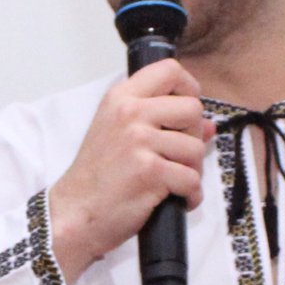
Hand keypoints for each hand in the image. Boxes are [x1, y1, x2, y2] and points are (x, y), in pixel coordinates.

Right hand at [45, 58, 211, 281]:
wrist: (75, 214)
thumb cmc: (96, 178)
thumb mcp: (118, 135)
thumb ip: (160, 122)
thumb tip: (209, 126)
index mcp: (120, 98)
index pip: (169, 70)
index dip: (189, 88)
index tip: (185, 112)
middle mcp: (129, 113)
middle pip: (192, 108)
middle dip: (193, 136)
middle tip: (177, 156)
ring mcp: (139, 141)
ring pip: (196, 147)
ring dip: (192, 170)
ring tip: (173, 182)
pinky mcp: (149, 171)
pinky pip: (192, 179)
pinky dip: (190, 195)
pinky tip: (175, 200)